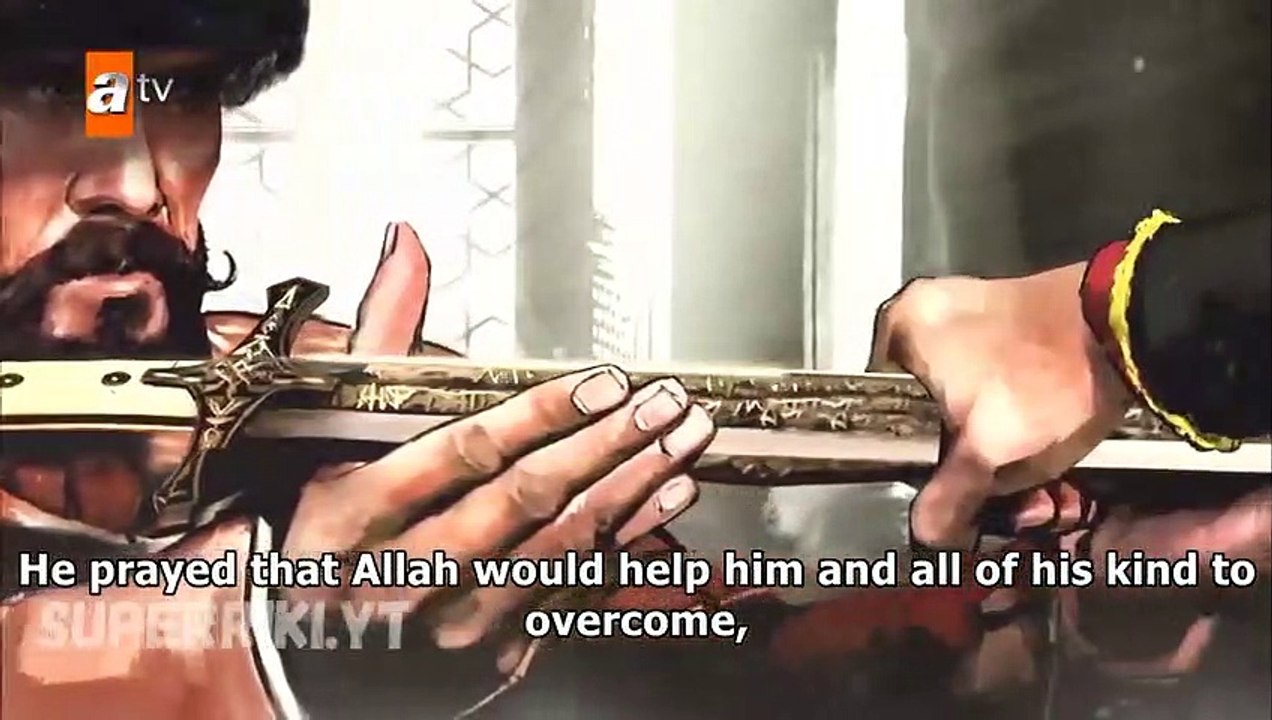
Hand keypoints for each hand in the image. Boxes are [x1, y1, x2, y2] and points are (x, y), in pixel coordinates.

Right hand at [278, 222, 710, 660]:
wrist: (306, 656)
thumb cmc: (320, 536)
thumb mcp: (327, 440)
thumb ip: (378, 341)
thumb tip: (407, 249)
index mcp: (362, 508)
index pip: (468, 451)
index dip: (542, 414)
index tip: (603, 382)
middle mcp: (413, 565)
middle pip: (526, 498)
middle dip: (605, 446)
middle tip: (665, 405)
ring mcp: (457, 615)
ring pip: (560, 546)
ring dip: (631, 490)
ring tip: (682, 442)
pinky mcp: (493, 649)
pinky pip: (571, 591)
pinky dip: (625, 544)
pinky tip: (665, 501)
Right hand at [870, 264, 1131, 549]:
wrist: (1131, 329)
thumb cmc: (1043, 380)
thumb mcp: (991, 450)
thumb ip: (950, 495)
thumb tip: (926, 531)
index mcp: (898, 325)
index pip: (876, 408)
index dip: (905, 455)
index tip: (936, 489)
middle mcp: (924, 311)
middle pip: (921, 405)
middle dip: (954, 454)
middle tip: (989, 495)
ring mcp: (969, 311)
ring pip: (959, 397)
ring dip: (986, 442)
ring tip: (1023, 482)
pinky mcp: (1010, 320)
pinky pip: (988, 381)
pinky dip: (1006, 415)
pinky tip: (1032, 445)